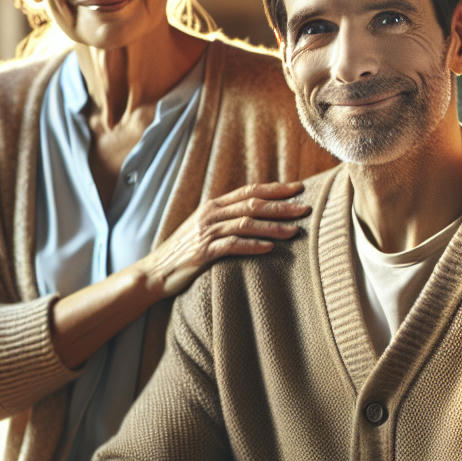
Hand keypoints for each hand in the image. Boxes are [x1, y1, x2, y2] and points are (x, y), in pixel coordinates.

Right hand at [138, 182, 310, 300]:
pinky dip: (252, 245)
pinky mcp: (203, 251)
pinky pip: (232, 245)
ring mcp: (206, 232)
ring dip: (273, 227)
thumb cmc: (185, 252)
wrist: (156, 271)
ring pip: (246, 223)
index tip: (299, 189)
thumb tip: (256, 216)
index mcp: (213, 205)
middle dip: (281, 206)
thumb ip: (227, 219)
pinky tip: (269, 248)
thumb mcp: (205, 229)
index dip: (275, 189)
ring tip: (295, 231)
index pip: (250, 191)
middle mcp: (211, 214)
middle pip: (252, 204)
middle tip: (305, 209)